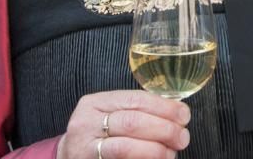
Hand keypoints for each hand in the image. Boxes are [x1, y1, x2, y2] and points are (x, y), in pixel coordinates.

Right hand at [56, 90, 190, 158]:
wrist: (68, 158)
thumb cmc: (97, 135)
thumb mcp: (108, 115)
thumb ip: (136, 111)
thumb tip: (177, 116)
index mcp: (94, 103)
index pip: (135, 99)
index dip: (163, 107)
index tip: (184, 115)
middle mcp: (86, 123)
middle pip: (132, 122)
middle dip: (164, 129)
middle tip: (182, 137)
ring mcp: (85, 148)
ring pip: (126, 147)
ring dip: (156, 150)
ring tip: (171, 152)